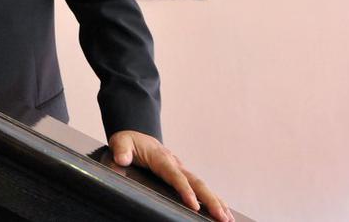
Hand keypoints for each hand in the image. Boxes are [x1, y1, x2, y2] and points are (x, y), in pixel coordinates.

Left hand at [108, 130, 232, 221]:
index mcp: (161, 158)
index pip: (175, 175)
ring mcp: (181, 169)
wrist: (137, 135)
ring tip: (227, 218)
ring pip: (202, 185)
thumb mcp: (120, 141)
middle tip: (221, 216)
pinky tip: (222, 210)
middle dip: (210, 200)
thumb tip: (122, 159)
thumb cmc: (129, 141)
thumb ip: (121, 150)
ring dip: (216, 201)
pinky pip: (199, 187)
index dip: (185, 189)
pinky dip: (212, 198)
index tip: (194, 204)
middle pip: (196, 182)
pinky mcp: (182, 175)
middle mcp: (175, 163)